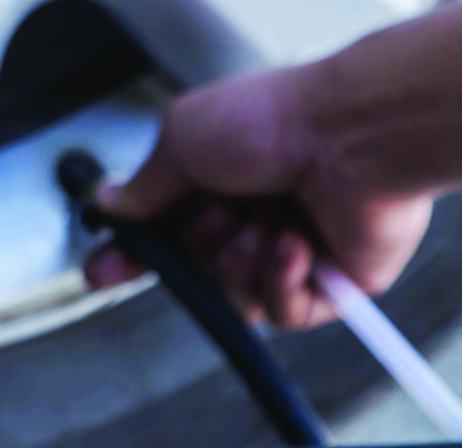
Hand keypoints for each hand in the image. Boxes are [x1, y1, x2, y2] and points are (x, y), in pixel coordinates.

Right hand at [84, 64, 432, 328]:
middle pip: (192, 268)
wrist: (356, 137)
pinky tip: (295, 246)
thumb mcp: (181, 137)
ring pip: (234, 294)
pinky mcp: (329, 284)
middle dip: (198, 245)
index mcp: (215, 179)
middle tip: (221, 211)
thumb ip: (141, 184)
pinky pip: (282, 314)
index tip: (104, 270)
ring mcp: (291, 251)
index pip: (159, 232)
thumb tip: (109, 202)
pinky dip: (281, 282)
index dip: (131, 255)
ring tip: (269, 222)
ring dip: (241, 260)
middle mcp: (251, 215)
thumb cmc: (279, 121)